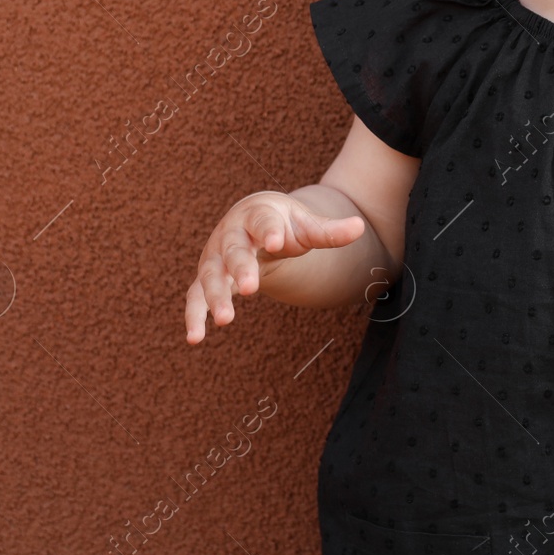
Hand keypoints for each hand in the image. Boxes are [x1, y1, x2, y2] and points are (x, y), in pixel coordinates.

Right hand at [185, 191, 365, 343]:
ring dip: (215, 296)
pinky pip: (195, 297)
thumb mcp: (306, 226)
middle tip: (251, 288)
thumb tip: (360, 227)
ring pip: (210, 275)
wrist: (252, 220)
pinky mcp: (207, 278)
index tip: (276, 242)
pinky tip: (194, 338)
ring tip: (225, 320)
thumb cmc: (283, 225)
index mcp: (257, 216)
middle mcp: (231, 235)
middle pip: (234, 250)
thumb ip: (330, 231)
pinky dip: (194, 315)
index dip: (269, 231)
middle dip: (241, 268)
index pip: (264, 222)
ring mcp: (215, 257)